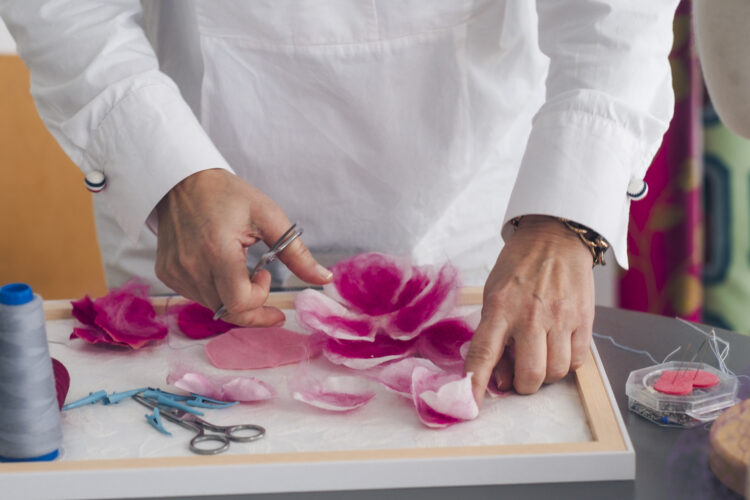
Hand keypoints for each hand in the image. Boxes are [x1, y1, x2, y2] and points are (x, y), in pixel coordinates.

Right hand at [155, 168, 332, 325]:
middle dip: (253, 308)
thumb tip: (324, 279)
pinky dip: (215, 291)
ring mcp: (176, 272)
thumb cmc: (227, 195)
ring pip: (213, 306)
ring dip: (234, 298)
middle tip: (269, 299)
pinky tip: (221, 270)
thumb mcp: (268, 216)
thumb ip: (296, 252)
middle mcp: (192, 267)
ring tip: (240, 270)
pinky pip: (197, 296)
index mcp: (217, 251)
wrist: (181, 180)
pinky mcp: (167, 273)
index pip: (240, 303)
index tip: (266, 276)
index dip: (260, 299)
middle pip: (228, 311)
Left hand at [463, 215, 594, 405]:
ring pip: (555, 373)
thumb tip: (498, 378)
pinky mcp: (584, 319)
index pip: (483, 353)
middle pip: (529, 375)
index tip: (469, 403)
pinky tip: (557, 348)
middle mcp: (530, 315)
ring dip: (545, 376)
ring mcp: (560, 318)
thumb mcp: (493, 294)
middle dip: (522, 385)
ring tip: (539, 357)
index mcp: (500, 307)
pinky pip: (577, 361)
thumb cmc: (518, 267)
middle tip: (519, 375)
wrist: (555, 237)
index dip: (475, 383)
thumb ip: (493, 334)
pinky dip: (566, 364)